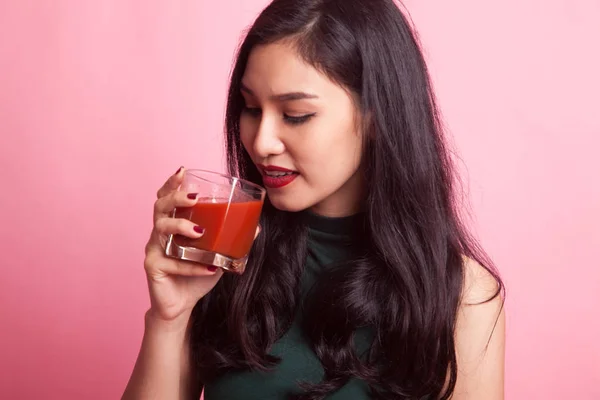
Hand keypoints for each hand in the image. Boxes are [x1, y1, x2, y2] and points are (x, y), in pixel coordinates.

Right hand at [143, 167, 258, 323]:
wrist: (182, 304)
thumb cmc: (197, 273)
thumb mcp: (218, 254)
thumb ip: (233, 239)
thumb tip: (257, 225)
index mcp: (173, 223)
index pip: (167, 197)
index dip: (171, 183)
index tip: (182, 171)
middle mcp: (160, 232)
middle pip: (159, 207)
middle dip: (175, 198)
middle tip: (193, 197)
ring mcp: (154, 249)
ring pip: (160, 230)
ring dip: (181, 228)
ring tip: (199, 232)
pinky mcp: (153, 267)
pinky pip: (170, 262)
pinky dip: (190, 265)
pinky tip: (208, 268)